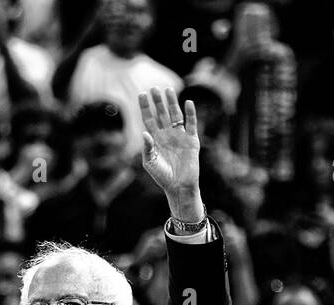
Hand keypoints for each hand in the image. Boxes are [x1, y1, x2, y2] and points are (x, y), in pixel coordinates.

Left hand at [138, 87, 201, 213]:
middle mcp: (166, 134)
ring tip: (168, 90)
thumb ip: (147, 147)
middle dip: (158, 102)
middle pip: (161, 114)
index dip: (145, 107)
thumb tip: (144, 132)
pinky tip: (187, 102)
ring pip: (175, 115)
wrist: (179, 186)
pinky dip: (190, 113)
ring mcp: (179, 136)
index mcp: (155, 139)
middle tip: (154, 89)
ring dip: (172, 103)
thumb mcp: (150, 162)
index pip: (149, 119)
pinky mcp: (191, 140)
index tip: (141, 94)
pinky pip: (191, 123)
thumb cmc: (162, 176)